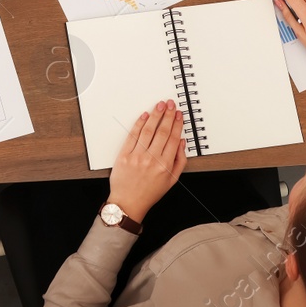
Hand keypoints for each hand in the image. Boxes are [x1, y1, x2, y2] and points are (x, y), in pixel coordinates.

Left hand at [108, 99, 186, 221]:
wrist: (128, 202)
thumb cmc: (149, 192)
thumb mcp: (172, 180)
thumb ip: (179, 160)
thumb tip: (181, 142)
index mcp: (165, 165)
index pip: (172, 138)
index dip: (176, 124)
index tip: (178, 114)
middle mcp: (152, 159)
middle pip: (162, 131)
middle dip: (167, 115)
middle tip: (170, 104)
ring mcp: (137, 156)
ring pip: (148, 130)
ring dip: (155, 115)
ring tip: (159, 105)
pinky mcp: (124, 155)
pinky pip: (133, 135)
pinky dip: (139, 124)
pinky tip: (144, 116)